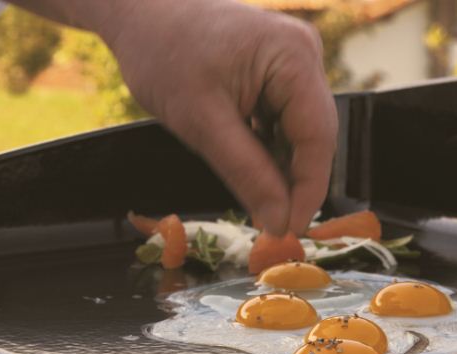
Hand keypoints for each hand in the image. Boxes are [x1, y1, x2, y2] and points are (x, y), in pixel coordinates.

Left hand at [96, 0, 337, 235]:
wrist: (139, 12)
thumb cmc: (162, 53)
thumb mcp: (201, 122)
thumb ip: (246, 173)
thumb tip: (279, 220)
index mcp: (293, 55)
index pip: (318, 137)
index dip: (309, 189)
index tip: (290, 229)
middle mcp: (303, 53)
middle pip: (314, 135)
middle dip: (295, 182)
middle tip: (274, 226)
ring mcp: (292, 60)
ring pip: (299, 132)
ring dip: (280, 168)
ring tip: (259, 201)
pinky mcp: (277, 71)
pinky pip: (283, 120)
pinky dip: (268, 149)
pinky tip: (251, 170)